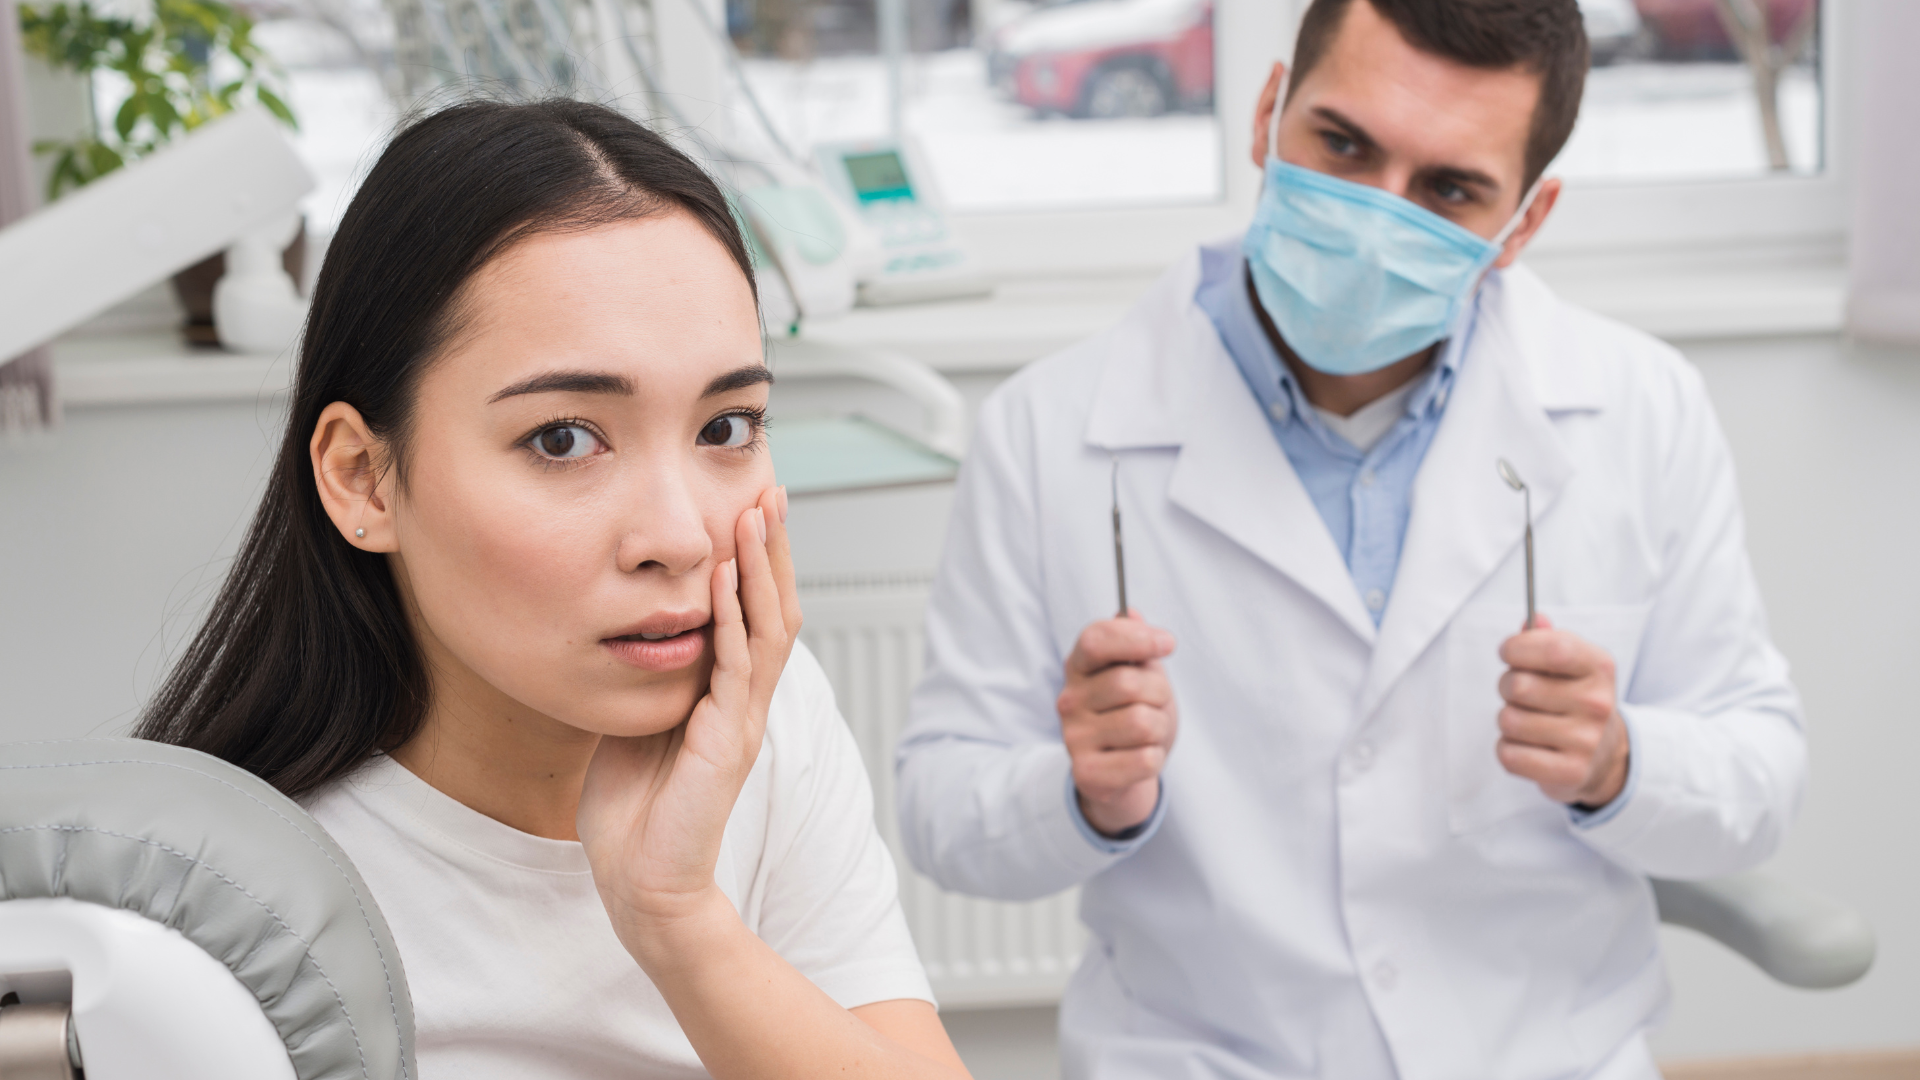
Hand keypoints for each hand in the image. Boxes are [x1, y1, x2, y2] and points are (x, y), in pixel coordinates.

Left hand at [577, 487, 802, 949]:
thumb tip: (634, 627)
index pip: (754, 613)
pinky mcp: (725, 742)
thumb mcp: (638, 719)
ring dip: (760, 569)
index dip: (757, 560)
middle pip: (775, 608)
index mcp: (726, 695)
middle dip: (773, 548)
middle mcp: (744, 702)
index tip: (751, 505)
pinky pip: (736, 669)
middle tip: (771, 490)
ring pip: (766, 629)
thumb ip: (652, 676)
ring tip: (754, 515)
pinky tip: (721, 578)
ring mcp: (740, 720)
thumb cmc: (635, 811)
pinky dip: (732, 619)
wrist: (643, 881)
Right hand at [1057, 612, 1177, 836]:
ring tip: (1147, 734)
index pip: (1097, 639)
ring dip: (1159, 729)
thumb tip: (1131, 612)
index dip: (1136, 637)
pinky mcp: (1086, 773)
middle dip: (1159, 693)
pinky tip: (1140, 758)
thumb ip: (1134, 643)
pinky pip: (1144, 759)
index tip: (1168, 643)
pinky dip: (1155, 758)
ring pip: (1142, 723)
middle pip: (1130, 682)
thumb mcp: (1139, 672)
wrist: (1124, 771)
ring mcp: (1073, 737)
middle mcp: (1068, 699)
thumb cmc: (1133, 713)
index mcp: (1079, 667)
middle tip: (1155, 704)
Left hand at [1495, 614, 1629, 807]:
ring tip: (1528, 723)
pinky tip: (1528, 748)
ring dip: (1507, 721)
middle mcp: (1598, 703)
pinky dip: (1508, 751)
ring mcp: (1586, 741)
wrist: (1604, 757)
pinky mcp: (1570, 772)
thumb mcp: (1571, 665)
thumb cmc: (1574, 701)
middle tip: (1519, 695)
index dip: (1518, 647)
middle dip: (1507, 687)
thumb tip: (1532, 619)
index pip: (1553, 648)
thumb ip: (1548, 639)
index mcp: (1599, 668)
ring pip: (1509, 721)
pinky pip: (1509, 755)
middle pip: (1518, 686)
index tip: (1509, 653)